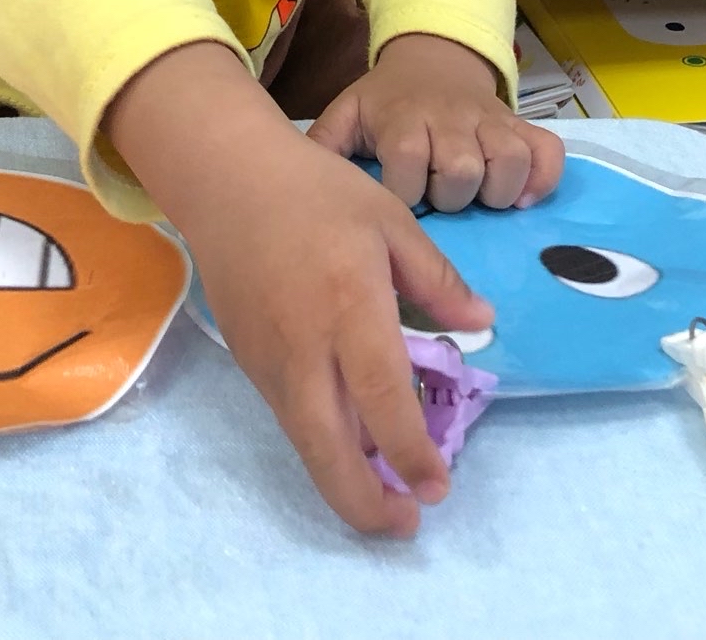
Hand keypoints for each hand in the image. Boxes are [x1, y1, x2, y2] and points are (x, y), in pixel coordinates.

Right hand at [106, 42, 491, 535]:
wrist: (226, 179)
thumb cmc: (315, 191)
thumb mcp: (390, 219)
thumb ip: (435, 278)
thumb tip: (480, 322)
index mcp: (348, 308)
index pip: (382, 400)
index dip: (410, 454)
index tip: (437, 488)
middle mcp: (303, 348)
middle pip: (327, 449)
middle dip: (365, 502)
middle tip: (406, 524)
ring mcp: (268, 360)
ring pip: (305, 441)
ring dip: (343, 480)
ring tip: (386, 497)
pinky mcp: (248, 361)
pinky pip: (289, 416)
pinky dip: (322, 443)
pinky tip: (351, 442)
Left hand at [309, 32, 565, 212]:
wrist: (433, 58)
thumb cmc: (386, 101)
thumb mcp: (348, 114)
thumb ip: (323, 146)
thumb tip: (289, 182)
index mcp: (404, 119)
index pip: (408, 165)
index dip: (405, 194)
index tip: (400, 201)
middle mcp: (451, 119)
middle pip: (461, 171)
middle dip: (450, 195)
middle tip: (438, 195)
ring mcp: (492, 121)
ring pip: (507, 164)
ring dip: (494, 191)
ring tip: (477, 198)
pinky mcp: (523, 125)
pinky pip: (548, 153)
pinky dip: (541, 180)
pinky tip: (519, 197)